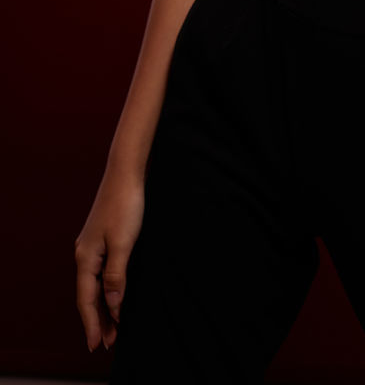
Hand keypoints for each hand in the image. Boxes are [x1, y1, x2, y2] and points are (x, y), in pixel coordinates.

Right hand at [74, 167, 145, 351]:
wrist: (126, 173)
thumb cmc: (125, 205)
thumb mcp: (124, 243)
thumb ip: (116, 276)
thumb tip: (112, 304)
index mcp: (85, 257)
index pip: (86, 300)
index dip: (93, 324)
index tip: (98, 345)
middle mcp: (84, 254)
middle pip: (88, 295)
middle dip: (98, 320)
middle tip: (109, 343)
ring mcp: (92, 246)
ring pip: (95, 284)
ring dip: (103, 306)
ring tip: (113, 326)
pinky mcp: (101, 239)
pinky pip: (100, 272)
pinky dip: (106, 289)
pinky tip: (114, 295)